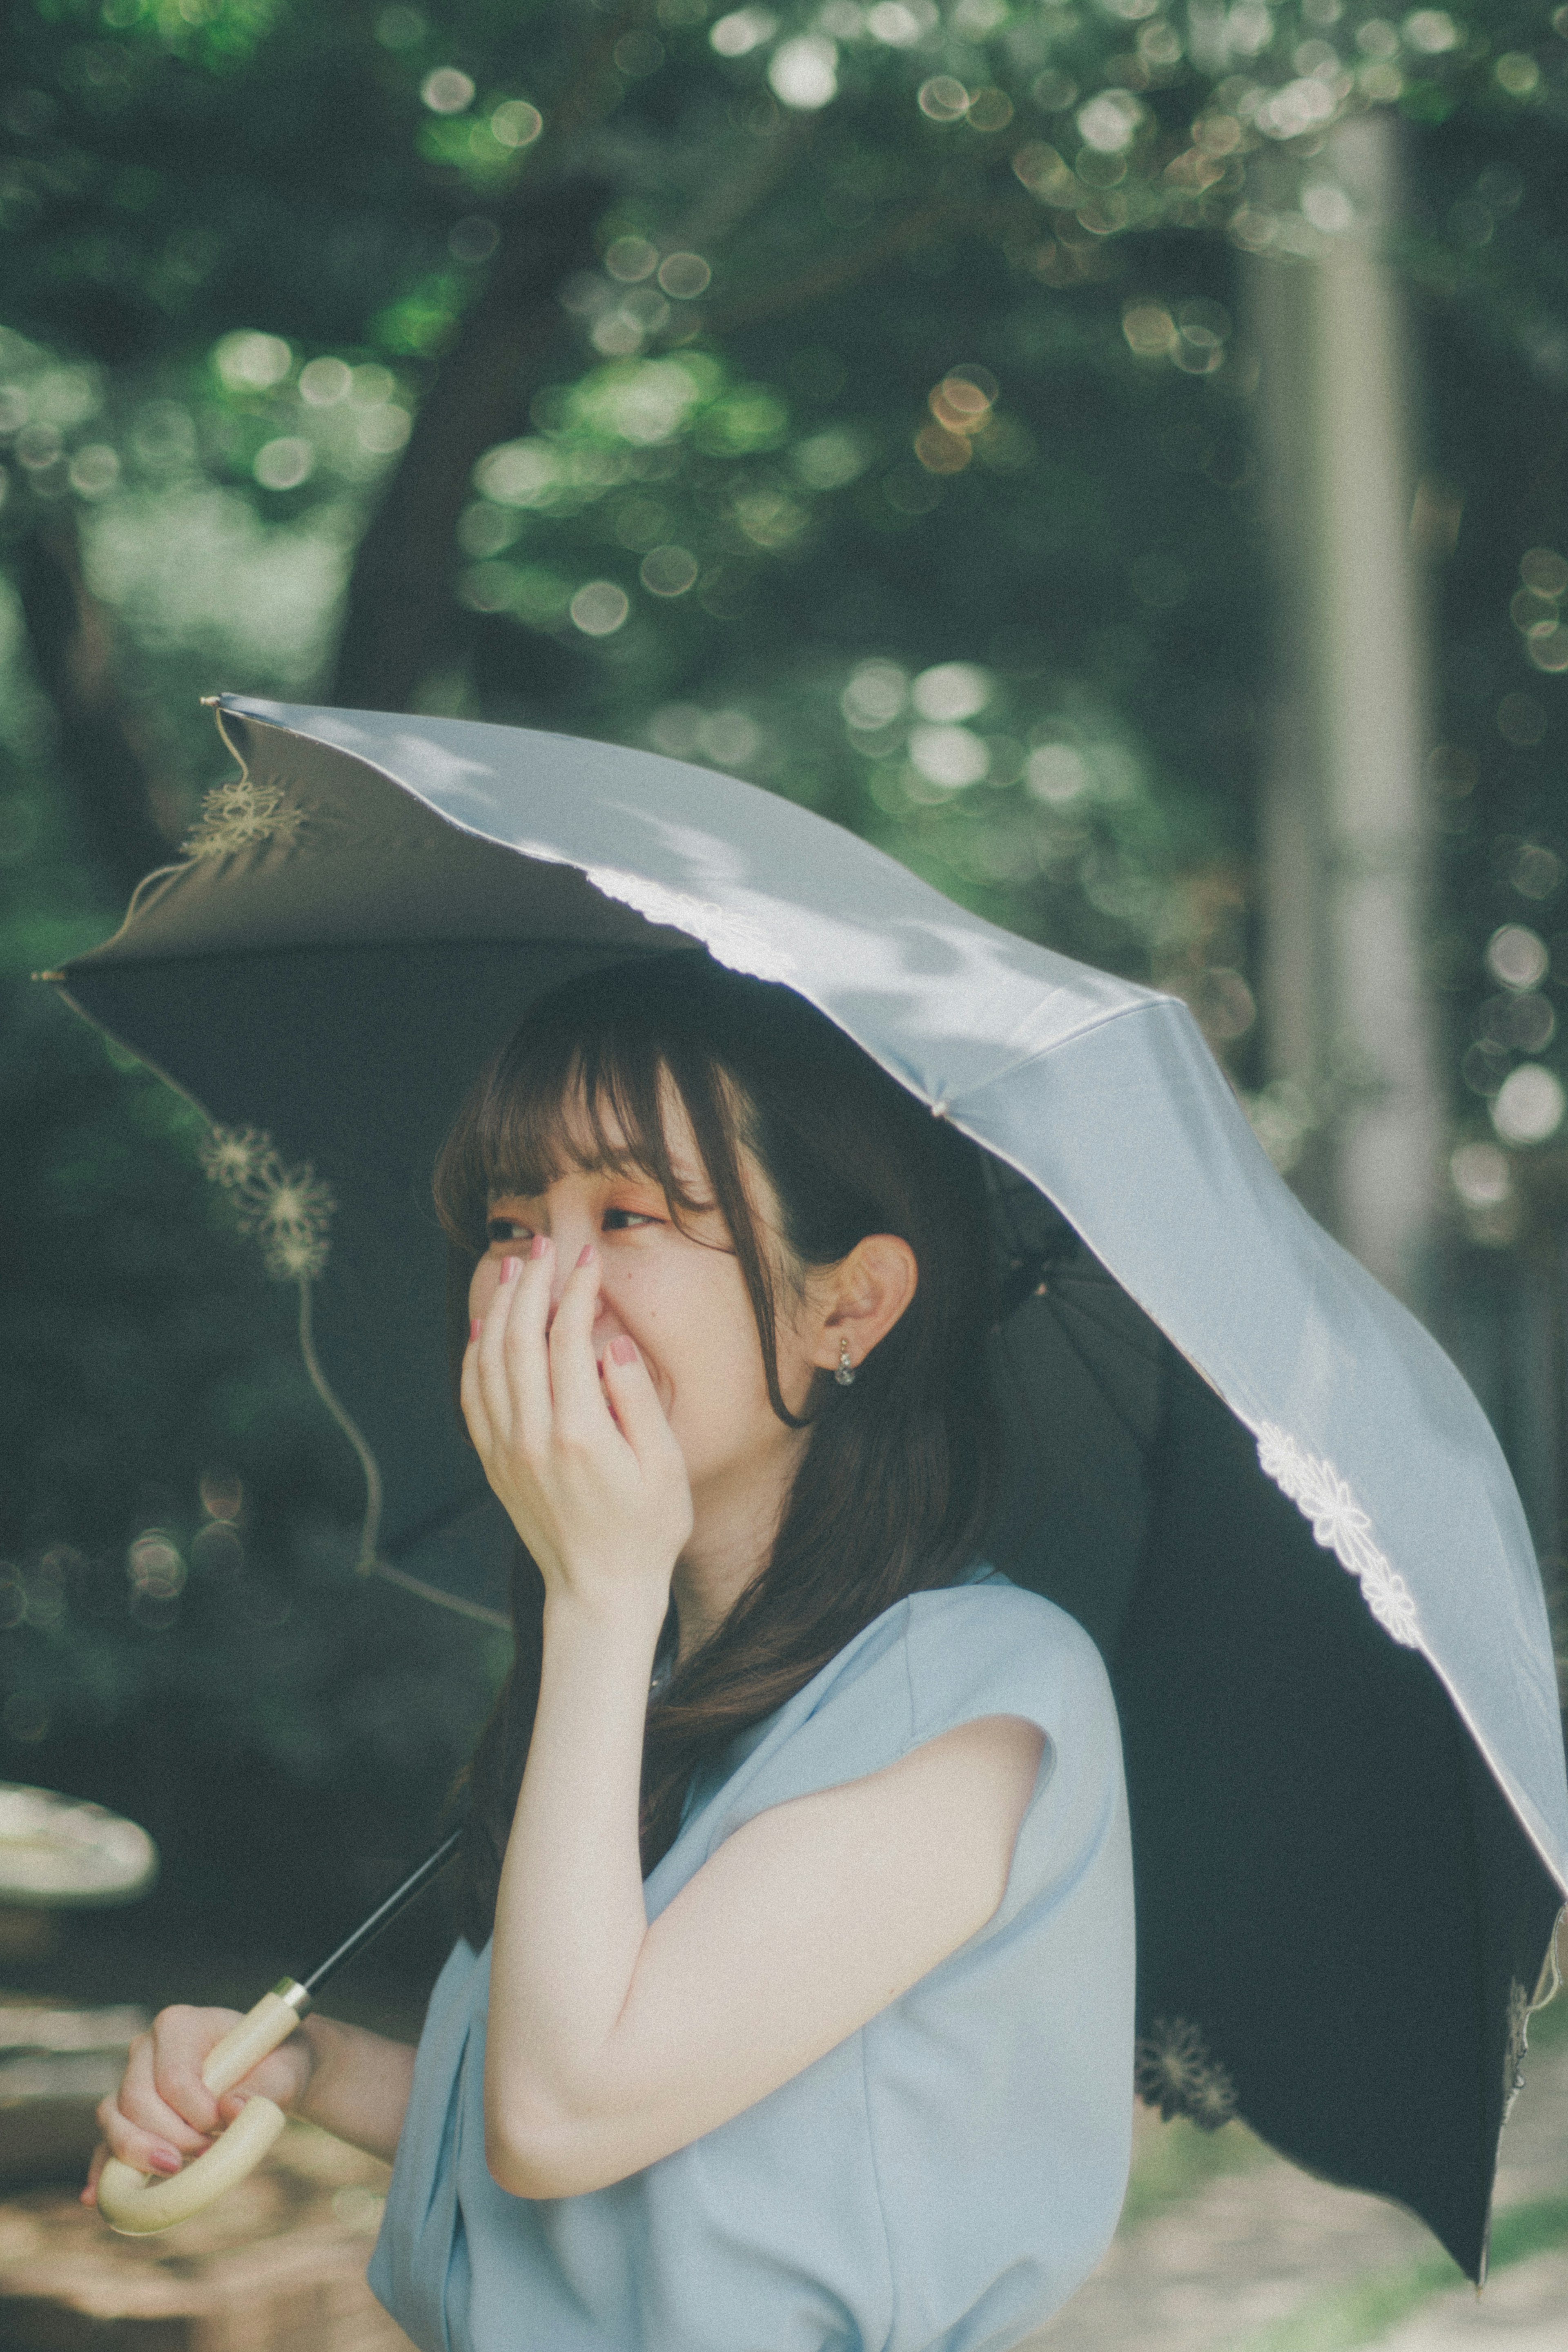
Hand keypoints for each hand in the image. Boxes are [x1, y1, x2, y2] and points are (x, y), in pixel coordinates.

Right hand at [83, 2004, 313, 2206]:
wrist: (270, 2074)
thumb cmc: (276, 2067)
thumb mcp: (284, 2073)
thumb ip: (264, 2090)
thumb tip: (232, 2108)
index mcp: (181, 2024)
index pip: (173, 2078)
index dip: (196, 2113)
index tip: (223, 2124)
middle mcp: (147, 2048)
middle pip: (136, 2101)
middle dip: (171, 2137)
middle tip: (207, 2150)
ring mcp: (131, 2080)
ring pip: (113, 2119)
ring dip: (140, 2153)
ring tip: (177, 2169)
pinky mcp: (127, 2115)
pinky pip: (104, 2143)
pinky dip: (103, 2170)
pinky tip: (99, 2196)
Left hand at [462, 1239, 692, 1621]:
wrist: (600, 1593)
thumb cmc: (646, 1531)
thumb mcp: (665, 1466)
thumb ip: (637, 1400)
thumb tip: (612, 1344)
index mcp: (579, 1433)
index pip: (568, 1340)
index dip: (576, 1293)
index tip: (588, 1262)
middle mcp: (532, 1437)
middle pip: (518, 1340)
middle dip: (530, 1284)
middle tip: (543, 1245)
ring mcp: (505, 1451)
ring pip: (489, 1362)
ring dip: (499, 1309)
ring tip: (514, 1269)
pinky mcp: (494, 1464)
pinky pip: (473, 1397)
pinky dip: (474, 1355)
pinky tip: (485, 1328)